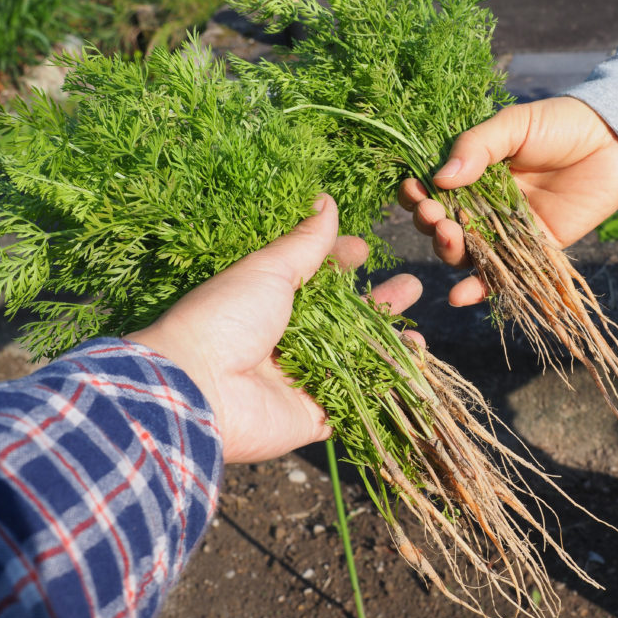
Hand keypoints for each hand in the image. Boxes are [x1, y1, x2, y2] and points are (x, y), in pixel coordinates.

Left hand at [128, 195, 422, 463]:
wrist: (198, 389)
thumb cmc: (225, 318)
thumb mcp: (267, 269)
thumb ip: (304, 243)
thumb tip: (327, 200)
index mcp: (267, 301)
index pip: (314, 277)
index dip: (340, 262)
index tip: (365, 248)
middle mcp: (284, 340)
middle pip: (342, 319)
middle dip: (378, 303)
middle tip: (412, 286)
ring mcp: (299, 380)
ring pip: (354, 361)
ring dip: (387, 346)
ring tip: (420, 333)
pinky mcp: (310, 416)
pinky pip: (354, 404)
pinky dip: (382, 390)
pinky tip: (411, 370)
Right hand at [398, 96, 617, 305]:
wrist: (613, 141)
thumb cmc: (561, 124)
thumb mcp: (514, 126)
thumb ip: (477, 147)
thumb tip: (440, 177)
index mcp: (471, 173)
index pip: (431, 189)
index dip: (416, 195)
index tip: (413, 192)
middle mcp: (482, 205)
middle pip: (442, 225)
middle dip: (430, 223)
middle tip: (434, 215)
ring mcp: (505, 230)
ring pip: (465, 252)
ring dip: (449, 250)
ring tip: (449, 236)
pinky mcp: (533, 251)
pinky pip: (501, 275)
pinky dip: (478, 289)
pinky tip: (458, 295)